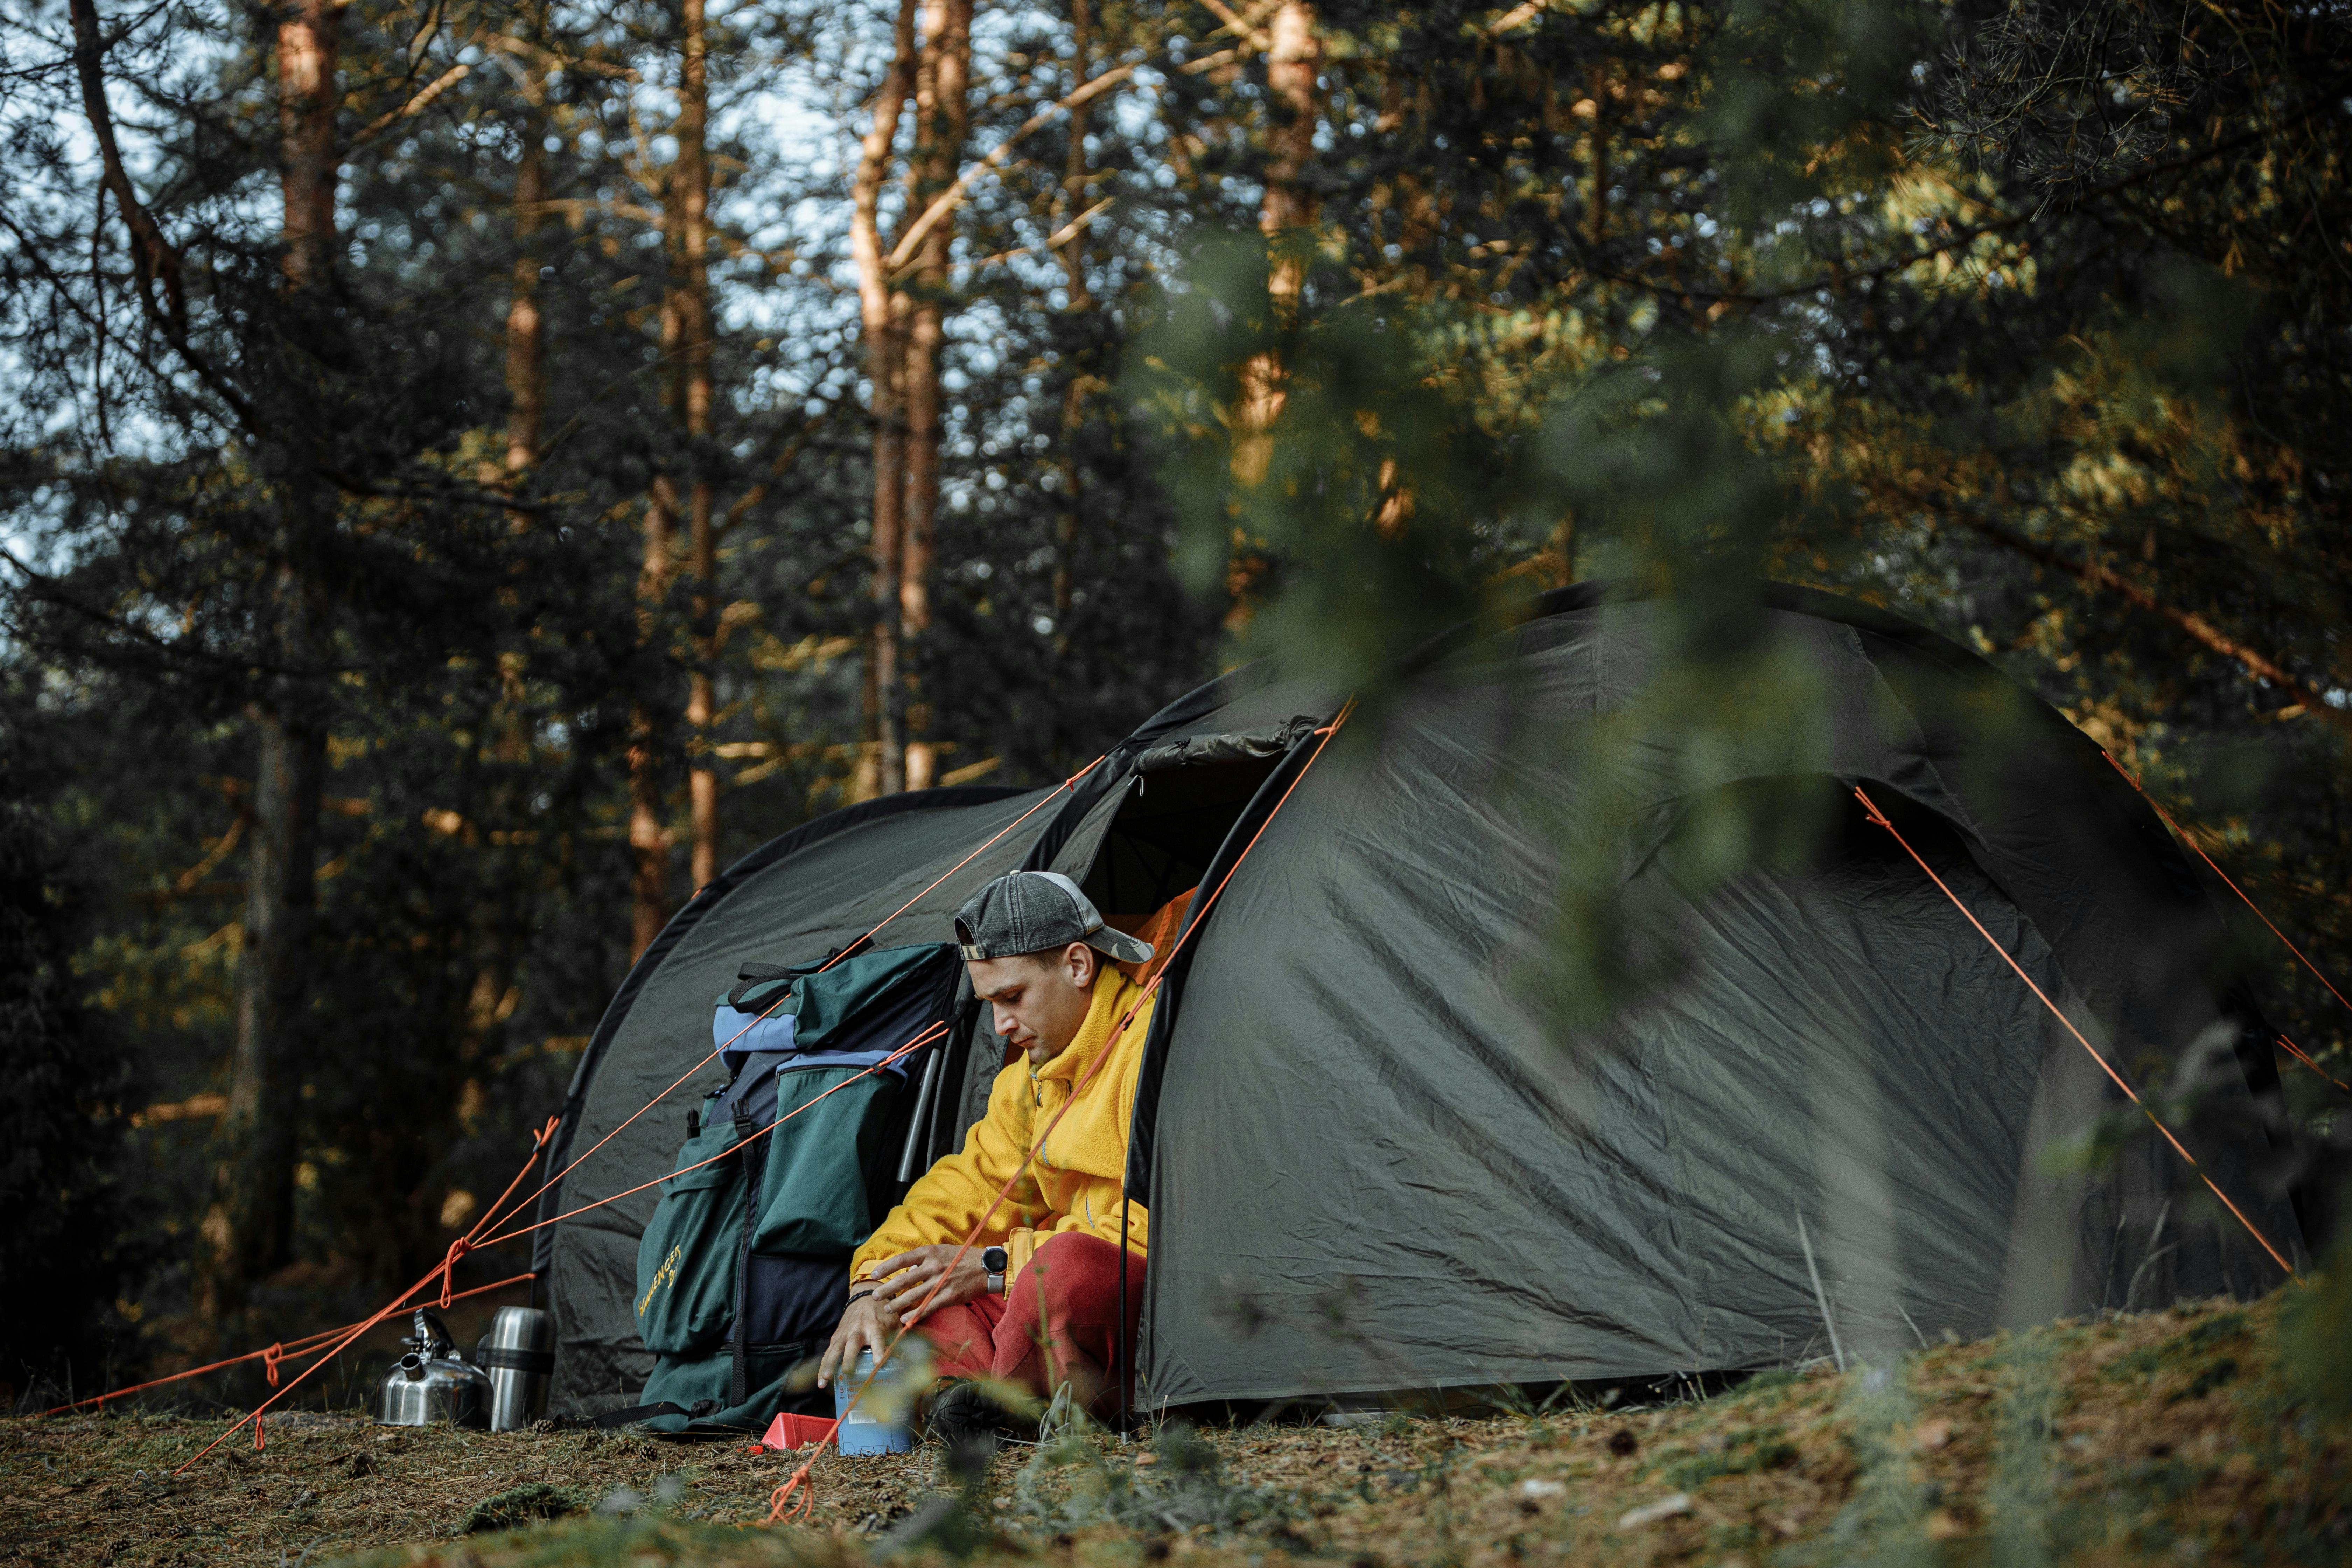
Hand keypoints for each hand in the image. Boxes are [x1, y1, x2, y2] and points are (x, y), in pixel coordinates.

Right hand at [817, 1292, 899, 1389]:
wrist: (865, 1297)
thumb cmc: (883, 1315)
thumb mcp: (894, 1325)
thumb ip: (899, 1342)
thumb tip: (908, 1363)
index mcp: (875, 1327)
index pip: (877, 1340)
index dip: (878, 1351)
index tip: (878, 1362)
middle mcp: (858, 1330)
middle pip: (852, 1345)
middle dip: (849, 1358)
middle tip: (847, 1372)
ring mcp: (844, 1334)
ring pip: (835, 1349)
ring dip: (829, 1365)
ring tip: (825, 1381)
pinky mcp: (836, 1337)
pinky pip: (828, 1353)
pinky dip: (823, 1366)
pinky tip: (821, 1381)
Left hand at [871, 1243, 988, 1325]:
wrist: (986, 1267)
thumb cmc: (962, 1257)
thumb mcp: (941, 1251)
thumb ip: (924, 1260)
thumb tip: (907, 1272)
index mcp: (930, 1252)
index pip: (902, 1259)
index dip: (886, 1268)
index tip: (874, 1274)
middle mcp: (933, 1266)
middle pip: (903, 1279)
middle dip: (887, 1289)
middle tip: (875, 1296)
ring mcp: (941, 1282)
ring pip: (913, 1295)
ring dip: (897, 1303)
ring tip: (887, 1309)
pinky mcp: (949, 1296)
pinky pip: (927, 1307)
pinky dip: (914, 1313)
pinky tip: (904, 1319)